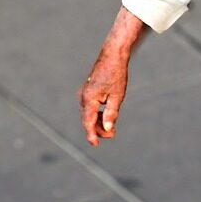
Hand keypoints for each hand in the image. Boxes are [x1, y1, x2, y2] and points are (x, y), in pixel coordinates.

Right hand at [80, 9, 148, 145]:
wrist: (112, 56)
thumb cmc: (116, 75)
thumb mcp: (117, 96)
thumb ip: (111, 114)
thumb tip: (107, 129)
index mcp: (89, 99)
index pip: (88, 122)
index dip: (92, 135)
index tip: (95, 145)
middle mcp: (83, 97)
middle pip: (87, 120)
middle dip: (98, 130)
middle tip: (113, 134)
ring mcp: (84, 94)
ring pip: (88, 115)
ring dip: (97, 123)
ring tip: (111, 128)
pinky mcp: (87, 92)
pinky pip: (89, 108)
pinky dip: (96, 115)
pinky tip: (105, 117)